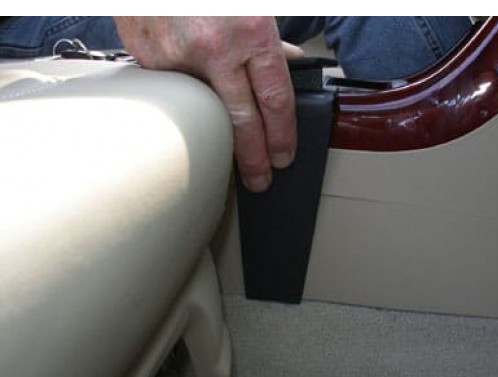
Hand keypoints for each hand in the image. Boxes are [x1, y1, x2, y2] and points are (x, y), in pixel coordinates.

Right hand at [114, 16, 302, 192]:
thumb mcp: (254, 5)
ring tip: (230, 156)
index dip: (282, 134)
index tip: (283, 155)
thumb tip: (289, 68)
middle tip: (261, 180)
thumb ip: (270, 40)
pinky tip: (193, 104)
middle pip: (241, 123)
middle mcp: (215, 48)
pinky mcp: (149, 60)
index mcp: (250, 31)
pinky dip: (187, 102)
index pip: (275, 100)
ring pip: (205, 115)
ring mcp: (177, 57)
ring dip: (219, 139)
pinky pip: (175, 93)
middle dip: (254, 159)